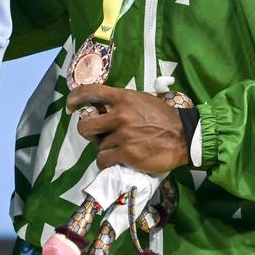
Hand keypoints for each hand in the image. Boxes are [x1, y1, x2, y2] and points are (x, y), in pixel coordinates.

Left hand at [66, 84, 188, 172]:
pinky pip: (104, 160)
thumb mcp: (141, 101)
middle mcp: (119, 115)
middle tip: (96, 135)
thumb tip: (102, 111)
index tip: (70, 107)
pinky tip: (115, 161)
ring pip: (98, 146)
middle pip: (85, 125)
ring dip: (105, 149)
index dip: (74, 98)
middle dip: (87, 132)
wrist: (184, 136)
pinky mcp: (127, 154)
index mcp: (122, 98)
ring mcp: (123, 135)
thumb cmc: (163, 117)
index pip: (90, 92)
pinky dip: (106, 162)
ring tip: (119, 149)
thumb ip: (121, 104)